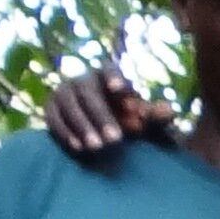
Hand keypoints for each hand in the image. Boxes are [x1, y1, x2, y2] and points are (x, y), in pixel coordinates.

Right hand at [46, 65, 176, 166]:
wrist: (100, 131)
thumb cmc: (129, 121)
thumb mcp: (145, 121)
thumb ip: (156, 116)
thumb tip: (168, 110)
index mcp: (107, 75)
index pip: (109, 70)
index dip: (114, 78)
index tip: (120, 89)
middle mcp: (83, 80)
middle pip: (89, 93)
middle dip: (101, 116)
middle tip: (115, 139)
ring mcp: (64, 93)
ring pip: (69, 106)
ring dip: (83, 127)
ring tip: (97, 147)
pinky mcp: (51, 109)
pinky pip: (54, 119)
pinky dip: (65, 133)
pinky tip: (78, 148)